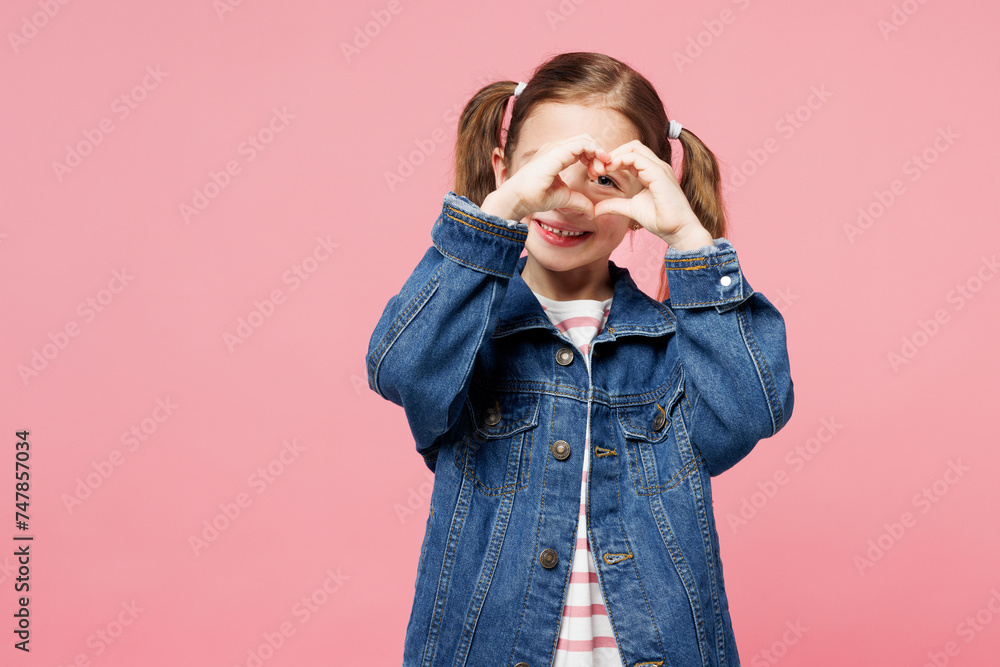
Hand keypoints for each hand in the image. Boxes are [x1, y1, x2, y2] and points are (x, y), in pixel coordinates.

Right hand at [495, 134, 613, 220]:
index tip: (596, 175)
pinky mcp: (557, 151)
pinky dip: (594, 150)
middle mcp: (556, 148)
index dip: (593, 158)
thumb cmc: (535, 197)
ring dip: (598, 152)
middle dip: (598, 153)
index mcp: (557, 156)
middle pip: (585, 140)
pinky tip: (598, 164)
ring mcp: (555, 148)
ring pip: (585, 139)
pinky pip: (582, 143)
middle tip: (602, 171)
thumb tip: (592, 212)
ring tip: (601, 169)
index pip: (581, 148)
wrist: (520, 198)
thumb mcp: (565, 198)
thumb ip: (579, 202)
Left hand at [592, 140, 713, 249]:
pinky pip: (637, 157)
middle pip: (632, 146)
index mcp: (651, 172)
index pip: (630, 155)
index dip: (612, 160)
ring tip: (602, 169)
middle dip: (612, 154)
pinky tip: (610, 170)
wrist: (677, 230)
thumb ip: (614, 205)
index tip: (597, 172)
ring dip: (614, 156)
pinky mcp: (659, 173)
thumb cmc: (660, 220)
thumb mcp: (630, 209)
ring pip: (634, 147)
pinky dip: (621, 160)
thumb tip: (595, 209)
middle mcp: (656, 166)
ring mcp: (659, 167)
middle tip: (597, 168)